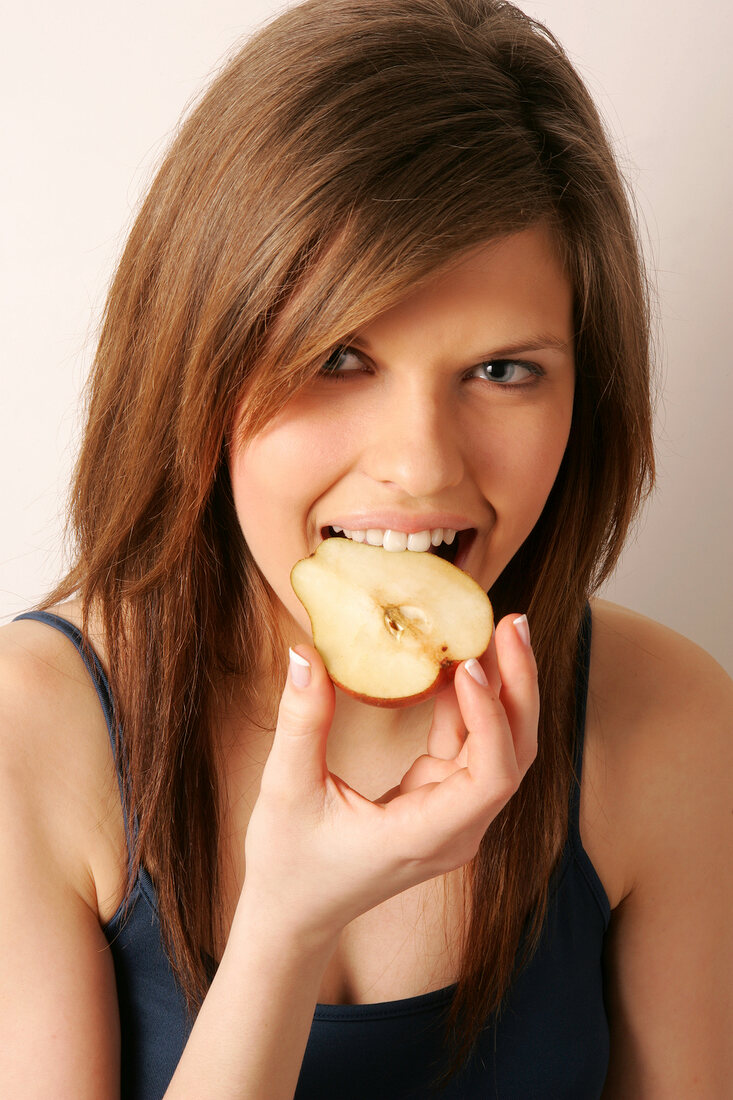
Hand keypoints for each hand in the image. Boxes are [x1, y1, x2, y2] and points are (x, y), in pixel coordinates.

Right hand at [238, 615, 537, 945]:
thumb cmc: (288, 865)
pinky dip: (468, 705)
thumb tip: (305, 653)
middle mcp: (456, 830)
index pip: (491, 777)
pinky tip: (458, 664)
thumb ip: (301, 723)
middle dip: (518, 687)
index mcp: (426, 836)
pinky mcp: (441, 803)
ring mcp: (453, 818)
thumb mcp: (285, 790)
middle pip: (514, 755)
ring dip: (501, 691)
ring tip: (496, 631)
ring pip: (500, 749)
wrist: (294, 915)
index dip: (491, 718)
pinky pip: (469, 748)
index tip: (468, 666)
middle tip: (510, 623)